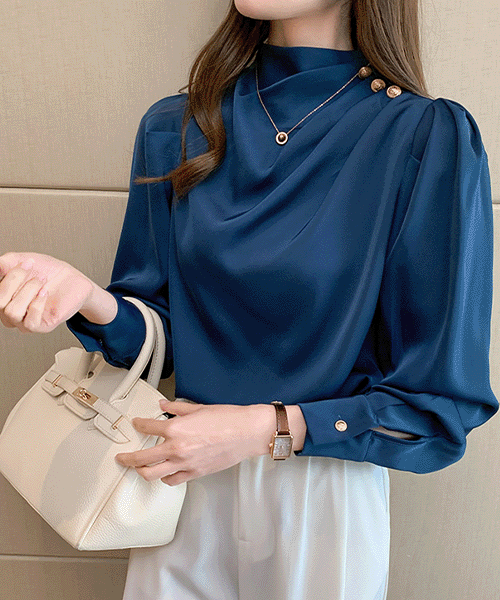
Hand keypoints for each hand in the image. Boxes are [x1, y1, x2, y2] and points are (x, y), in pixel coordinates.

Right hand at [0, 251, 95, 332]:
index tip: (23, 262)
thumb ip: (4, 264)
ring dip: (28, 291)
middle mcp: (8, 311)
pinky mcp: (40, 327)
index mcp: (2, 296)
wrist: (71, 278)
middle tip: (29, 267)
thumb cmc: (47, 271)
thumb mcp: (22, 260)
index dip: (7, 277)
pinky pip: (30, 322)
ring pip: (12, 313)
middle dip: (14, 280)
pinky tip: (44, 292)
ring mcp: (23, 320)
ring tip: (40, 281)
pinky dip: (37, 304)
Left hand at [114, 399, 278, 485]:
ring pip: (152, 474)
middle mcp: (176, 448)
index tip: (136, 424)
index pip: (147, 427)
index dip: (139, 424)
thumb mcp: (198, 408)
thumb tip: (164, 405)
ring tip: (138, 468)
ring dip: (142, 471)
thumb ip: (177, 408)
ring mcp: (184, 463)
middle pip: (141, 458)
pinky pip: (172, 480)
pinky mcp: (195, 473)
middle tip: (122, 457)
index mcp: (176, 428)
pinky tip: (164, 473)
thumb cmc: (228, 419)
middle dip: (127, 458)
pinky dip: (164, 478)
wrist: (247, 432)